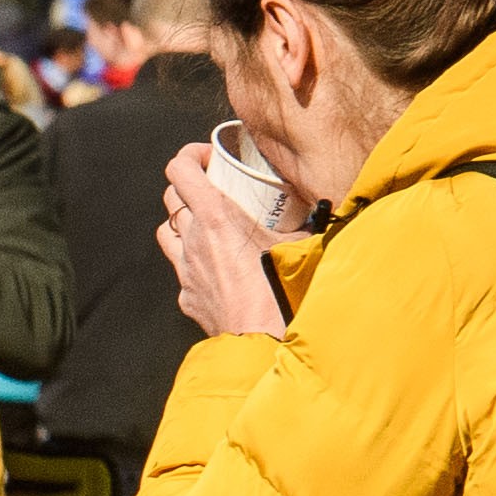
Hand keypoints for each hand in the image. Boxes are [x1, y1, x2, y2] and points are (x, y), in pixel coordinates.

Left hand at [156, 144, 295, 337]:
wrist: (262, 338)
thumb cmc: (282, 288)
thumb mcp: (300, 243)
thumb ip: (308, 220)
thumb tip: (328, 206)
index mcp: (215, 218)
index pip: (179, 171)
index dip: (187, 157)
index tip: (207, 157)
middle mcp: (192, 239)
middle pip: (170, 197)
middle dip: (187, 186)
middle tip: (213, 188)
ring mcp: (185, 268)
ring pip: (167, 230)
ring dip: (182, 221)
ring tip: (207, 223)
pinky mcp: (186, 293)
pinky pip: (181, 268)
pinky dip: (192, 260)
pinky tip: (216, 265)